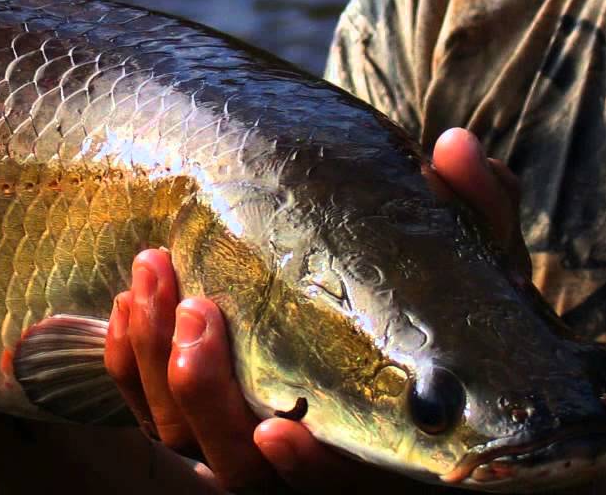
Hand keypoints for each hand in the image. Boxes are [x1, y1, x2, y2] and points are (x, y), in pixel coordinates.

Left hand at [103, 128, 537, 493]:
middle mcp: (303, 462)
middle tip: (192, 306)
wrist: (401, 336)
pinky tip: (126, 303)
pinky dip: (129, 365)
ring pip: (179, 439)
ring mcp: (243, 442)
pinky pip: (146, 409)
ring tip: (149, 274)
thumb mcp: (479, 268)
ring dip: (152, 362)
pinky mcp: (199, 414)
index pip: (341, 489)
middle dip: (203, 393)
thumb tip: (454, 145)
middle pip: (235, 468)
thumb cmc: (451, 314)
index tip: (278, 427)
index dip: (306, 470)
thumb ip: (476, 218)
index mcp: (382, 454)